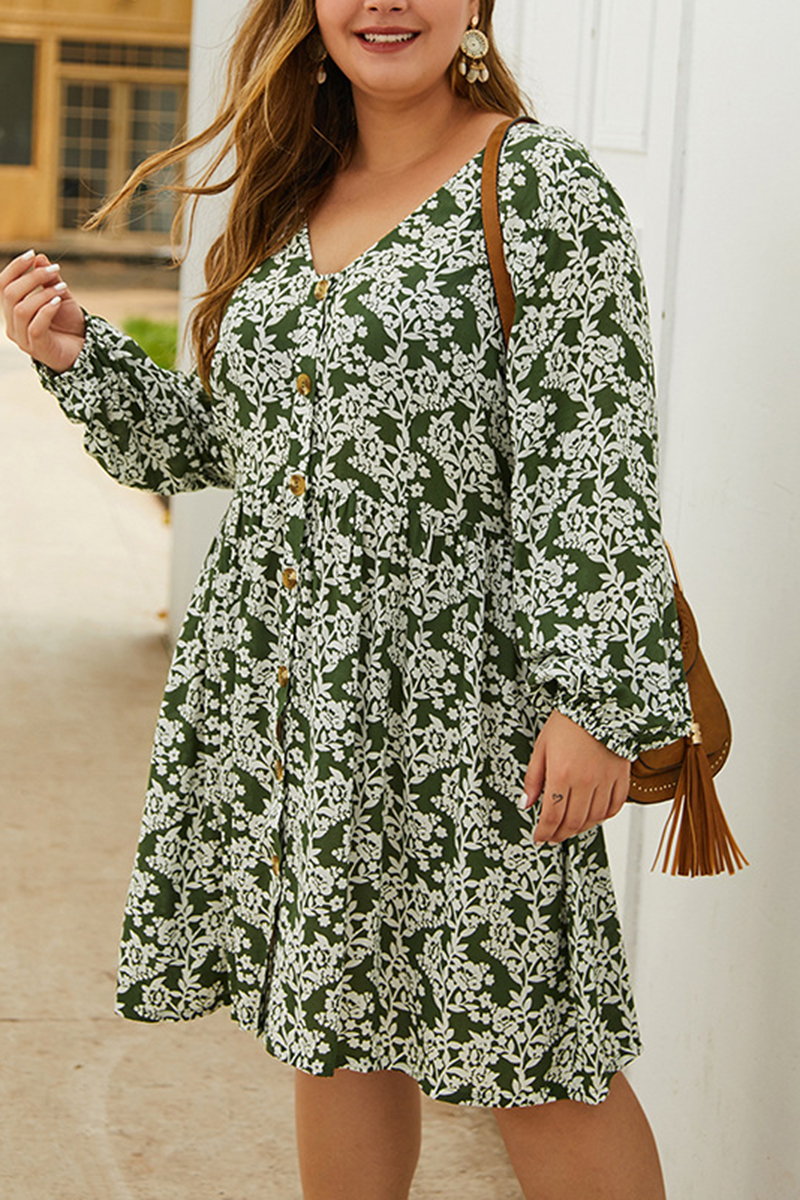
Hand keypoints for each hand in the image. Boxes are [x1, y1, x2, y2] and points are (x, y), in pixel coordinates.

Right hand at [1, 250, 85, 372]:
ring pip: (21, 310)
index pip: (2, 285)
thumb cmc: (68, 325)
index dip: (14, 267)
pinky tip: (58, 302)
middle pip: (10, 294)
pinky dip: (46, 310)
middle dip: (32, 277)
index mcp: (12, 311)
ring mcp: (23, 339)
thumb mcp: (59, 297)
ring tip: (61, 287)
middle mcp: (13, 325)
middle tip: (54, 270)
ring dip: (42, 294)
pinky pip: (35, 326)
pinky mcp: (38, 349)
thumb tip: (38, 257)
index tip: (32, 254)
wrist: (84, 351)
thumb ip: (49, 280)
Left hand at [520, 710, 630, 844]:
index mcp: (561, 774)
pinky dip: (603, 817)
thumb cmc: (568, 722)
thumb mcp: (542, 747)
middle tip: (552, 837)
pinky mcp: (621, 777)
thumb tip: (526, 803)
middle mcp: (585, 781)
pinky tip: (593, 816)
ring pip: (593, 819)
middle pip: (572, 821)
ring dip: (580, 828)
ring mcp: (605, 781)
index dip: (544, 832)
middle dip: (560, 834)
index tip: (540, 838)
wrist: (598, 703)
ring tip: (570, 828)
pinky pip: (614, 807)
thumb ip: (533, 778)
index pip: (552, 815)